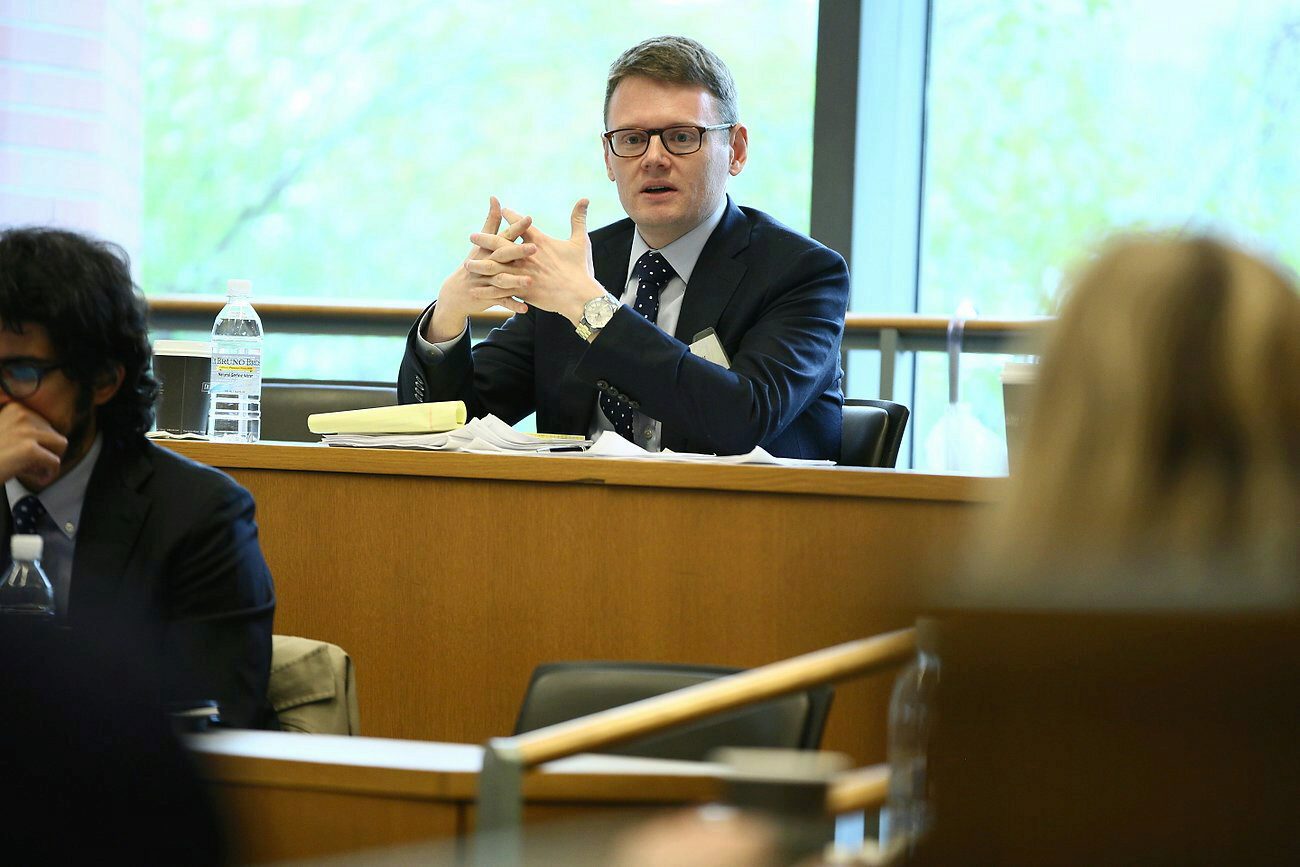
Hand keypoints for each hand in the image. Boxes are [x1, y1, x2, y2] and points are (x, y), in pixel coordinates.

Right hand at [0, 402, 66, 488]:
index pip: (45, 423)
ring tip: (34, 469)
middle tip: (32, 464)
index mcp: (16, 408)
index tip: (29, 453)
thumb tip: (53, 440)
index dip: (40, 442)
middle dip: (46, 451)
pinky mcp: (30, 450)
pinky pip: (55, 462)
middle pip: (54, 433)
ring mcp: (27, 432)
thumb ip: (23, 430)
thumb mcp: (4, 432)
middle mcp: (23, 416)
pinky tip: (38, 478)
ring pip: (60, 445)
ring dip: (50, 460)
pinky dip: (49, 473)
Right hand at [425, 196, 537, 342]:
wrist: (455, 292)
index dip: (516, 227)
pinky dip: (512, 305)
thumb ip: (491, 221)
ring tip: (530, 281)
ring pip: (502, 281)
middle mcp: (487, 263)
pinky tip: (525, 308)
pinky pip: (501, 302)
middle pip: (502, 256)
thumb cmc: (474, 261)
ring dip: (515, 281)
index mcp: (489, 249)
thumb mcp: (481, 243)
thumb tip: (495, 197)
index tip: (530, 218)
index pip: (504, 235)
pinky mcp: (486, 298)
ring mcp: (486, 281)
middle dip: (517, 252)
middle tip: (535, 247)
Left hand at [465, 199, 605, 325]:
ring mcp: (523, 274)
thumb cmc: (581, 268)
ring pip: (496, 267)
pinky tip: (477, 289)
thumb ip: (579, 219)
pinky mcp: (522, 291)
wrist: (580, 296)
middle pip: (501, 244)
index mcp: (539, 242)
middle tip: (472, 236)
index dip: (511, 216)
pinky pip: (501, 290)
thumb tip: (585, 198)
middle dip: (485, 240)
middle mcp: (527, 256)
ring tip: (467, 263)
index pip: (521, 225)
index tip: (502, 209)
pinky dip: (488, 289)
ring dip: (481, 264)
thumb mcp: (581, 241)